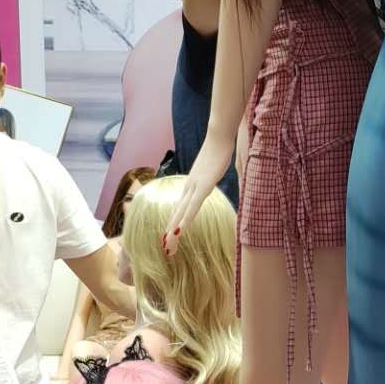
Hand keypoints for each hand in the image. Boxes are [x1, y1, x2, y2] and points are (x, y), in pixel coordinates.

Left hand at [162, 137, 235, 256]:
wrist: (218, 136)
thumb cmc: (218, 149)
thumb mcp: (212, 167)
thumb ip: (209, 175)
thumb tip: (210, 177)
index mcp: (191, 184)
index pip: (180, 207)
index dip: (175, 221)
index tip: (169, 235)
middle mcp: (189, 187)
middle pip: (177, 212)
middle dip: (171, 230)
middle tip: (165, 246)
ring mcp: (195, 186)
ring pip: (181, 212)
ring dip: (174, 229)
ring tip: (167, 244)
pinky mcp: (204, 185)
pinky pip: (193, 206)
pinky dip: (186, 219)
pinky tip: (180, 230)